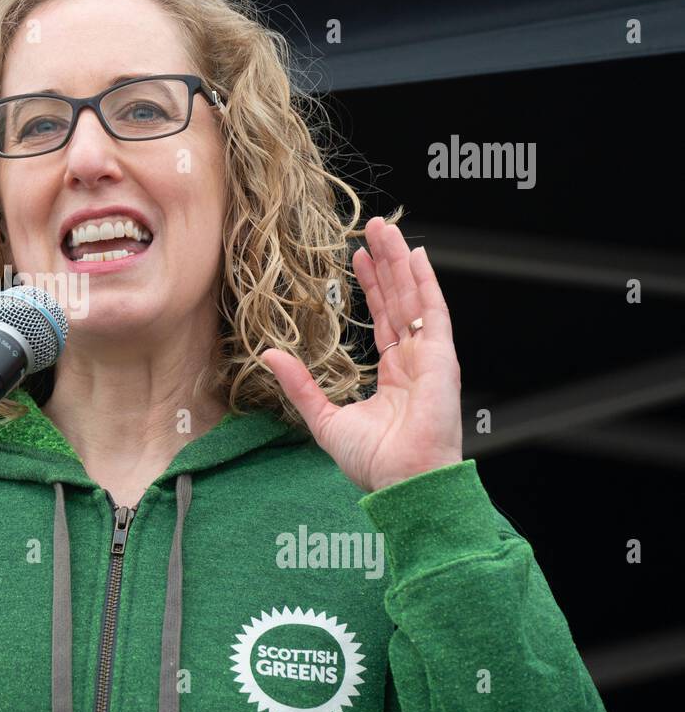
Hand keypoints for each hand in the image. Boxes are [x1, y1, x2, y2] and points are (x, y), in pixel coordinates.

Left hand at [261, 216, 462, 493]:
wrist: (403, 482)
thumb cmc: (375, 463)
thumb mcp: (324, 417)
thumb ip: (300, 385)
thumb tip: (269, 356)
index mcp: (393, 377)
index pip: (382, 320)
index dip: (370, 288)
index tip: (357, 260)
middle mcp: (414, 362)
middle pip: (399, 301)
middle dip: (386, 264)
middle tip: (372, 229)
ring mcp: (430, 358)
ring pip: (414, 298)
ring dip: (401, 263)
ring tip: (387, 230)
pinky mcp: (442, 359)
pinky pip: (435, 313)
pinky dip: (427, 283)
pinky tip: (416, 257)